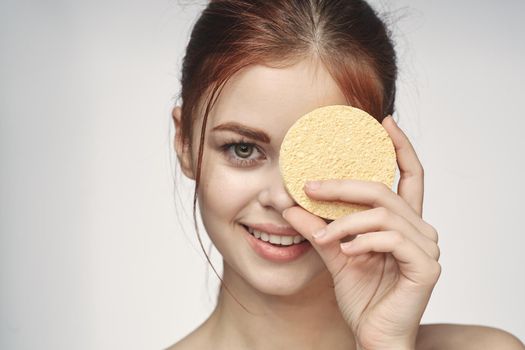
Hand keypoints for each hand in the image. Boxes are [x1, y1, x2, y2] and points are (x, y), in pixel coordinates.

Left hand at [282, 116, 440, 349]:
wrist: (372, 335)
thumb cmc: (361, 295)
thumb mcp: (333, 253)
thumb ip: (317, 227)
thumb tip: (288, 202)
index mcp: (403, 222)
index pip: (409, 175)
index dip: (400, 146)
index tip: (383, 121)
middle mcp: (421, 230)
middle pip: (384, 190)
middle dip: (344, 184)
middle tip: (310, 185)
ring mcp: (427, 248)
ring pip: (382, 213)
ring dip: (346, 221)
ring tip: (324, 236)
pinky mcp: (426, 267)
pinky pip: (391, 239)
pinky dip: (362, 240)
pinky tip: (345, 252)